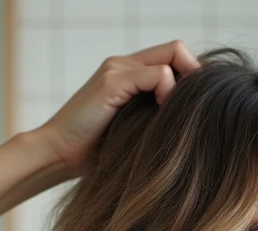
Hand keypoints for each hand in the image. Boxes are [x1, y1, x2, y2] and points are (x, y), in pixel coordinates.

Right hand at [33, 40, 200, 175]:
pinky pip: (158, 75)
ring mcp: (116, 69)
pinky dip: (168, 94)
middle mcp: (122, 64)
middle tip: (198, 108)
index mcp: (127, 73)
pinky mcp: (112, 81)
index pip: (173, 55)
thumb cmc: (94, 151)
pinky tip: (161, 118)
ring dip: (183, 88)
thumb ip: (153, 116)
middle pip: (177, 50)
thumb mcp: (132, 130)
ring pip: (172, 59)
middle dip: (195, 77)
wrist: (58, 155)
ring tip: (178, 117)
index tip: (199, 105)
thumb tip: (192, 124)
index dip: (191, 76)